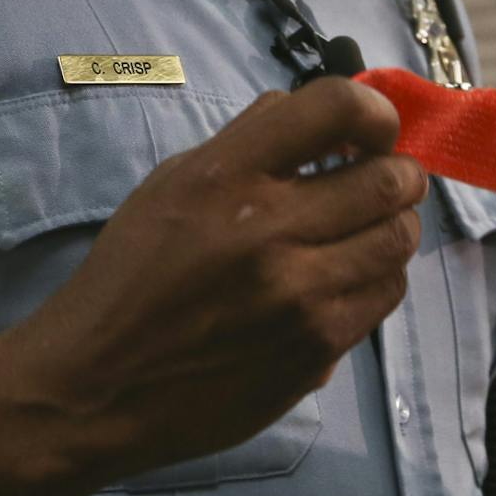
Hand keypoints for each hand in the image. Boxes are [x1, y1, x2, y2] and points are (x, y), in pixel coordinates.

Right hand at [19, 77, 426, 483]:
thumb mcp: (170, 186)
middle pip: (390, 180)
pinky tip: (348, 279)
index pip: (336, 108)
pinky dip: (377, 278)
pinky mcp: (316, 349)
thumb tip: (319, 118)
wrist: (97, 386)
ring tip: (365, 232)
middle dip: (397, 173)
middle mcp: (269, 230)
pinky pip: (383, 297)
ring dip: (392, 227)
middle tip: (385, 181)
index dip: (373, 112)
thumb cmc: (129, 278)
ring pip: (398, 241)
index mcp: (225, 176)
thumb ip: (247, 143)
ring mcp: (299, 296)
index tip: (369, 132)